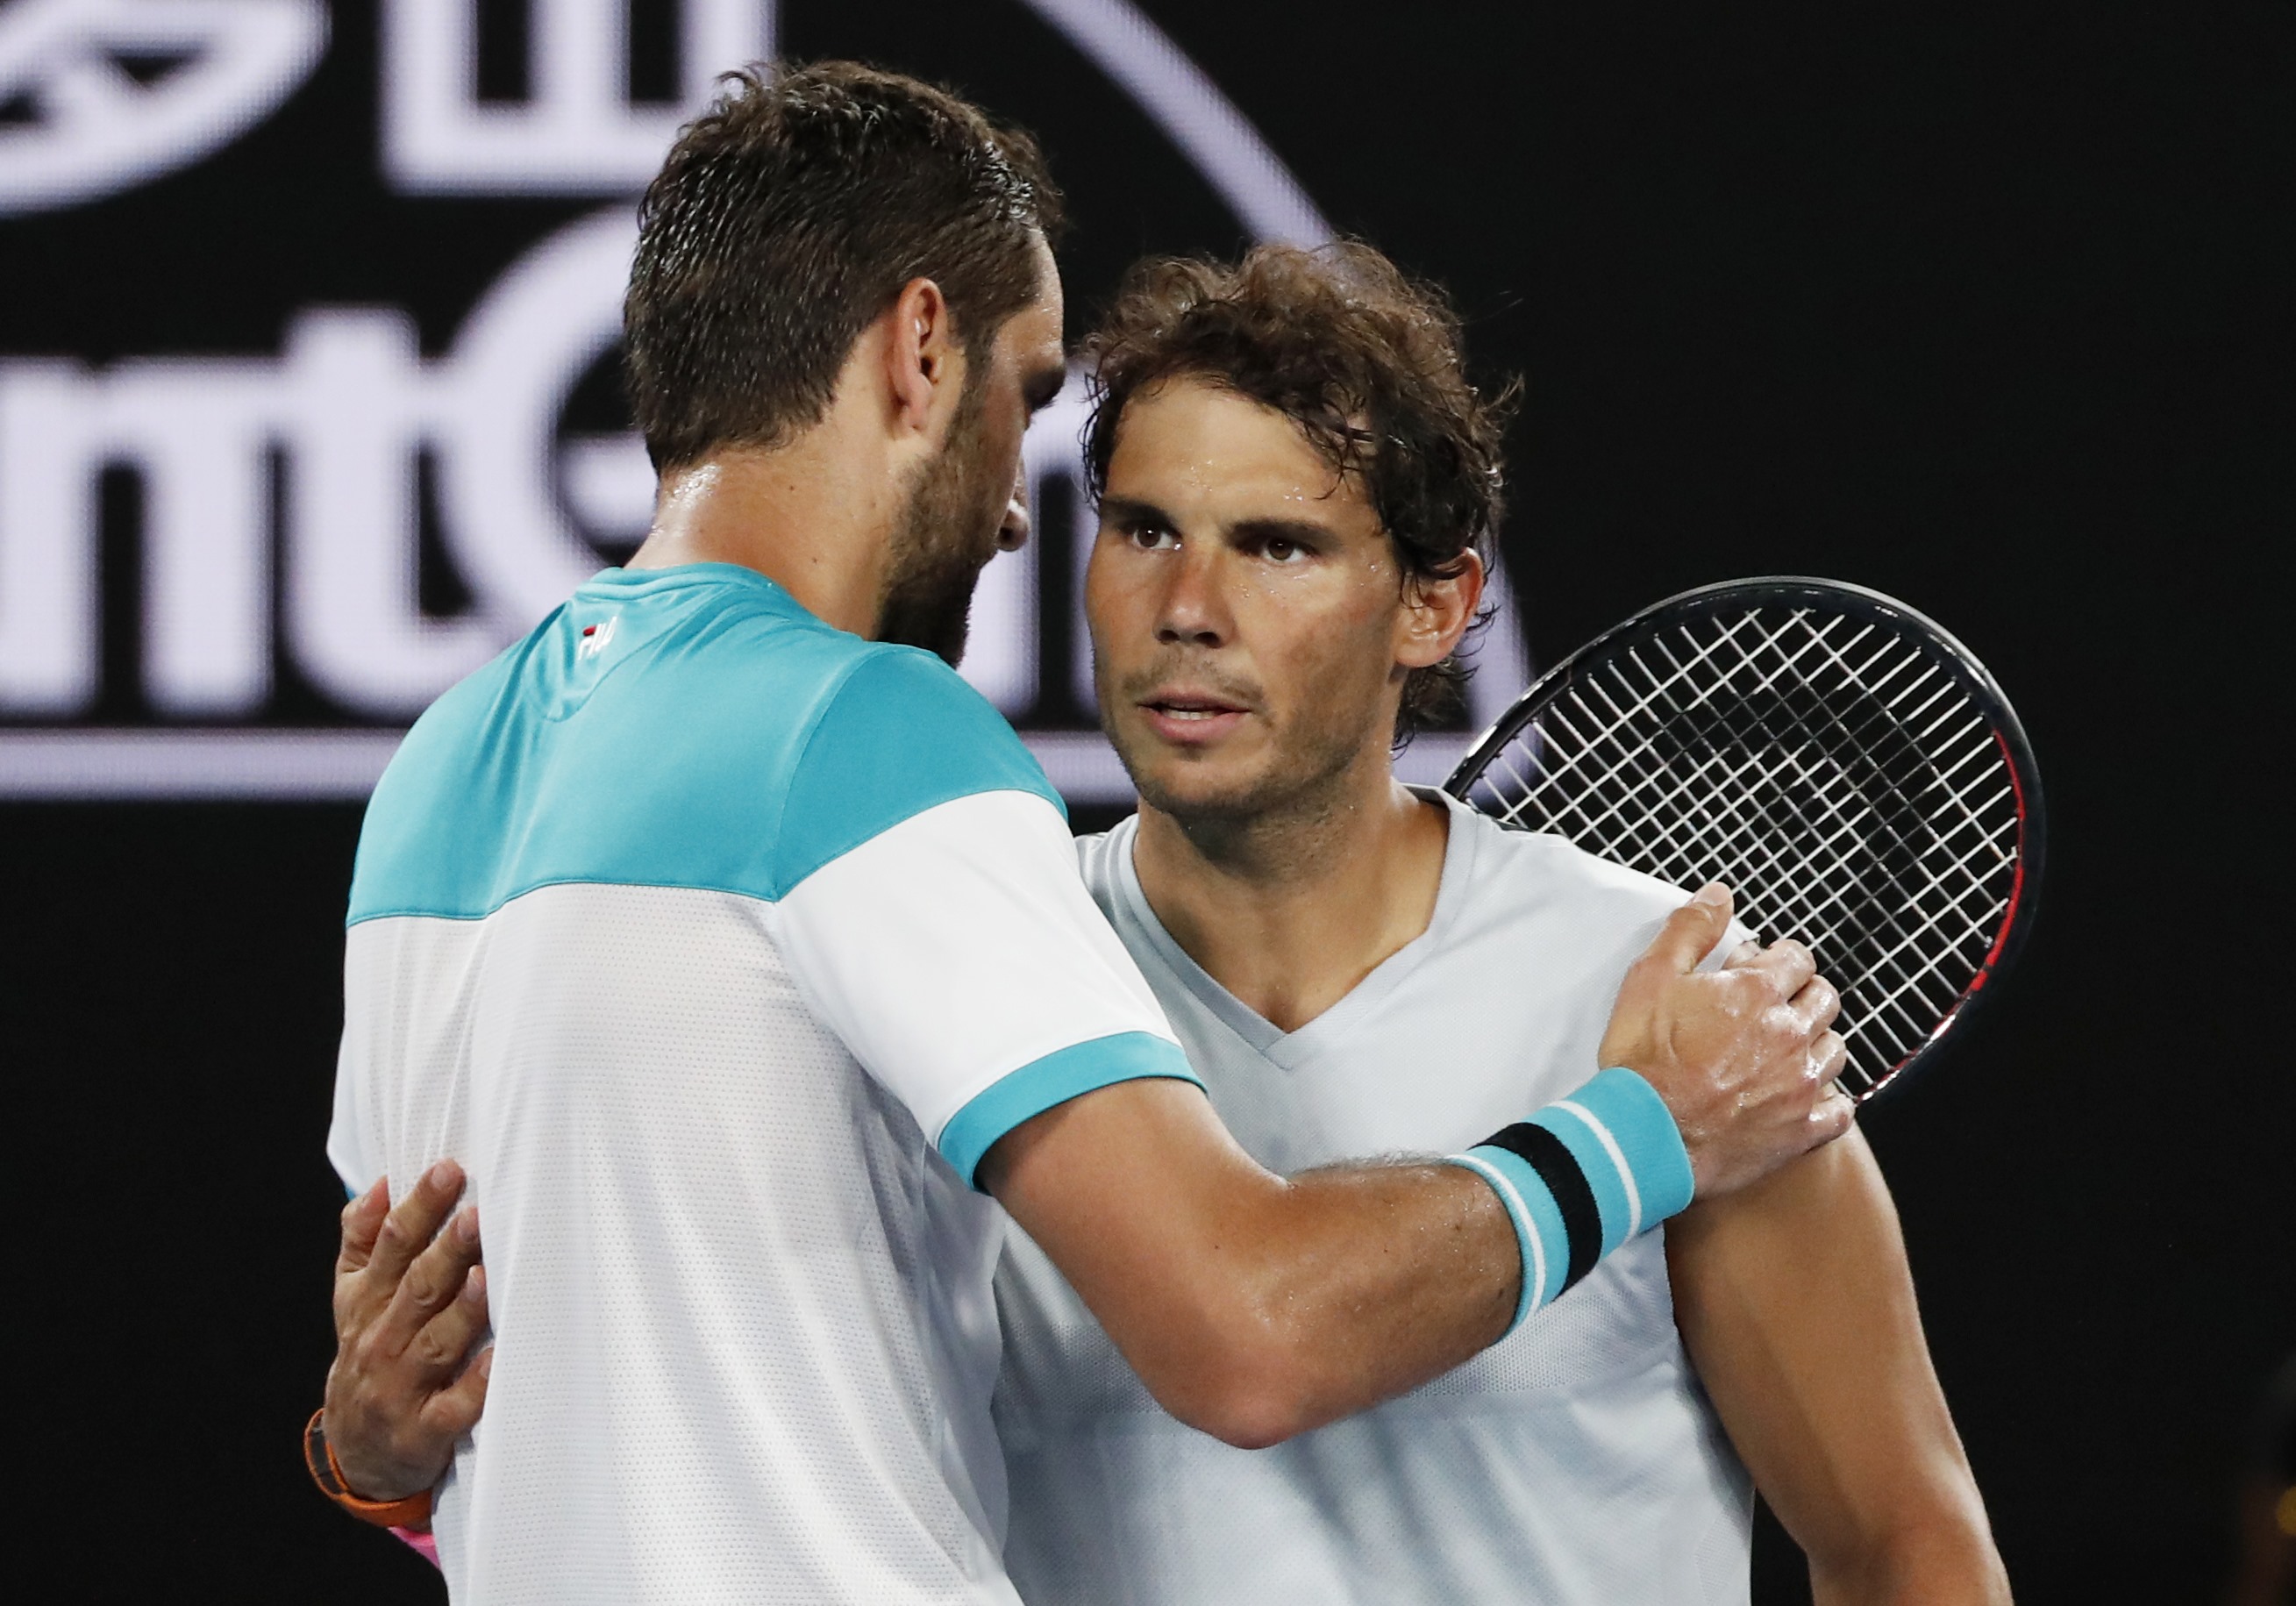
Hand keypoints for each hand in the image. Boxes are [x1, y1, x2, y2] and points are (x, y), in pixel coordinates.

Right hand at [323, 1160, 492, 1501]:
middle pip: (417, 1289)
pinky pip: (455, 1405)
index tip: (449, 1170)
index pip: (391, 1248)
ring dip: (461, 1310)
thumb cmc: (370, 1352)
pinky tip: (499, 1356)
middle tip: (478, 1214)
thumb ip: (362, 1241)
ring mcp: (403, 1388)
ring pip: (435, 1343)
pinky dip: (477, 1383)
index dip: (419, 1208)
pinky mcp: (426, 1430)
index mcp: (366, 1302)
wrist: (356, 1449)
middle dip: (447, 1250)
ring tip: (485, 1275)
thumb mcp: (353, 1297)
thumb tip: (378, 1184)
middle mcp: (381, 1341)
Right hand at [1598, 884, 1852, 1198]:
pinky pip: (1840, 1112)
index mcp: (1757, 993)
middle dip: (1803, 995)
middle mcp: (1790, 1034)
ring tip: (1788, 1051)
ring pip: (1836, 1050)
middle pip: (1824, 1000)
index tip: (1763, 969)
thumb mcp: (1650, 978)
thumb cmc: (1643, 1060)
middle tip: (1774, 1007)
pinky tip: (1807, 1100)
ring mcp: (1801, 1084)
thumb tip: (1718, 895)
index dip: (1780, 959)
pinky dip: (1830, 1103)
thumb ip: (1689, 930)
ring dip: (1816, 1044)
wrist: (1644, 1136)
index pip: (1798, 958)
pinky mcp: (1801, 1130)